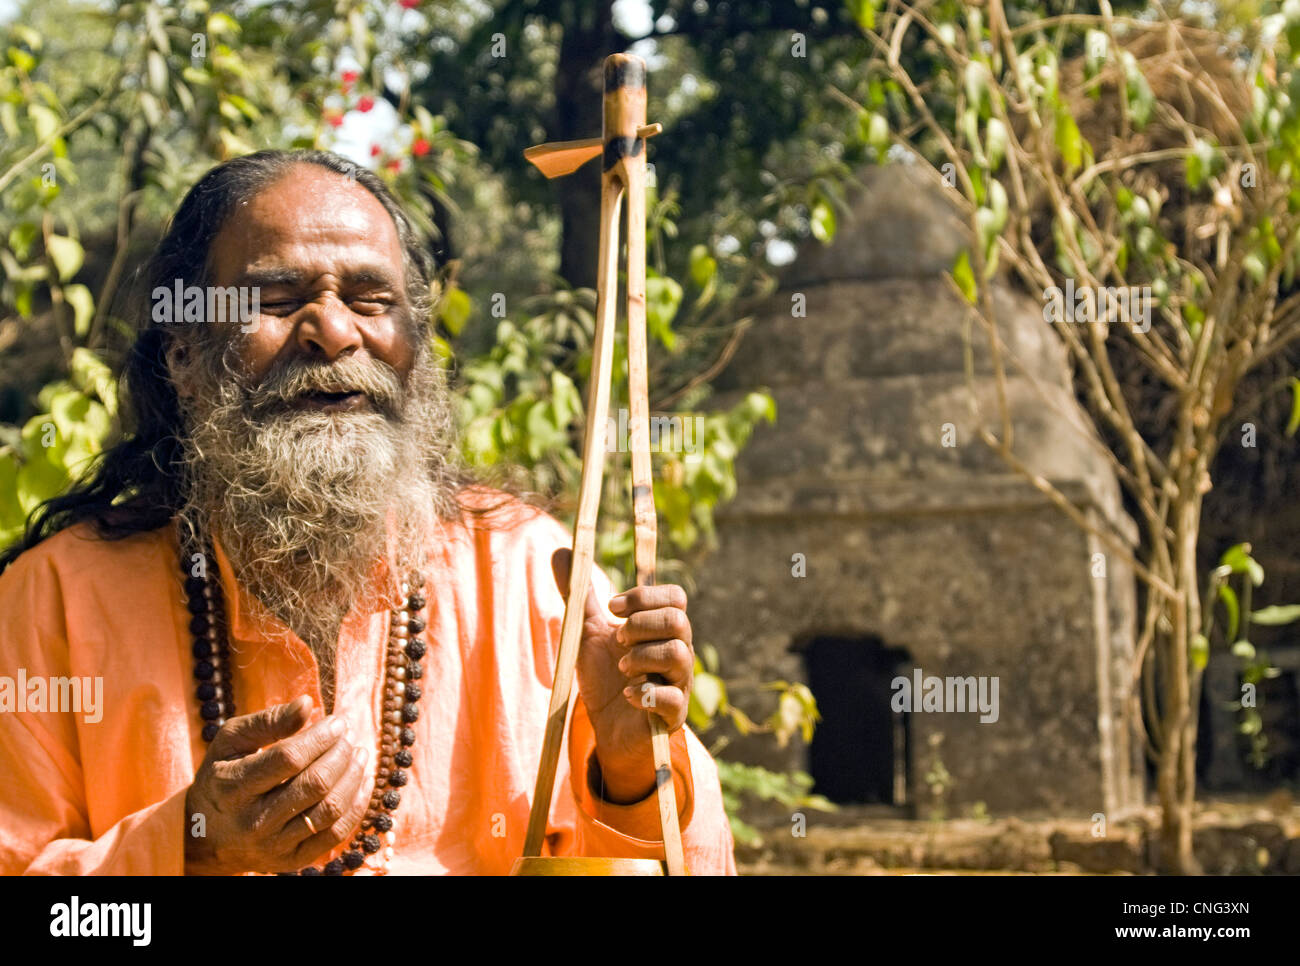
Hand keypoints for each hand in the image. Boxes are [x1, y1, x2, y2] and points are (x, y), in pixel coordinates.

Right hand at [183, 696, 371, 874]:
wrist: (205, 836)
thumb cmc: (223, 775)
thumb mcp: (231, 742)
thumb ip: (268, 721)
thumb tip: (308, 703)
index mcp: (233, 786)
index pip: (288, 758)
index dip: (320, 737)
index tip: (338, 721)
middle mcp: (253, 821)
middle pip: (314, 784)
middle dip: (341, 754)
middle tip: (349, 736)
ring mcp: (273, 845)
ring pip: (329, 810)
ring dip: (353, 777)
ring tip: (360, 753)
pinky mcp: (291, 861)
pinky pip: (335, 835)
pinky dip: (357, 806)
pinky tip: (363, 781)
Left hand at [552, 548, 692, 803]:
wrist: (608, 730)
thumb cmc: (606, 678)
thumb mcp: (587, 632)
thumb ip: (579, 595)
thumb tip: (562, 550)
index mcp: (660, 630)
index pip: (674, 596)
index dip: (643, 596)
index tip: (611, 606)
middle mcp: (677, 652)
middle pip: (679, 619)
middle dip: (642, 623)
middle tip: (617, 638)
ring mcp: (678, 683)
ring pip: (680, 654)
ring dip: (643, 656)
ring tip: (621, 667)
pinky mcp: (672, 715)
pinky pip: (674, 699)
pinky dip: (647, 692)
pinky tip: (628, 694)